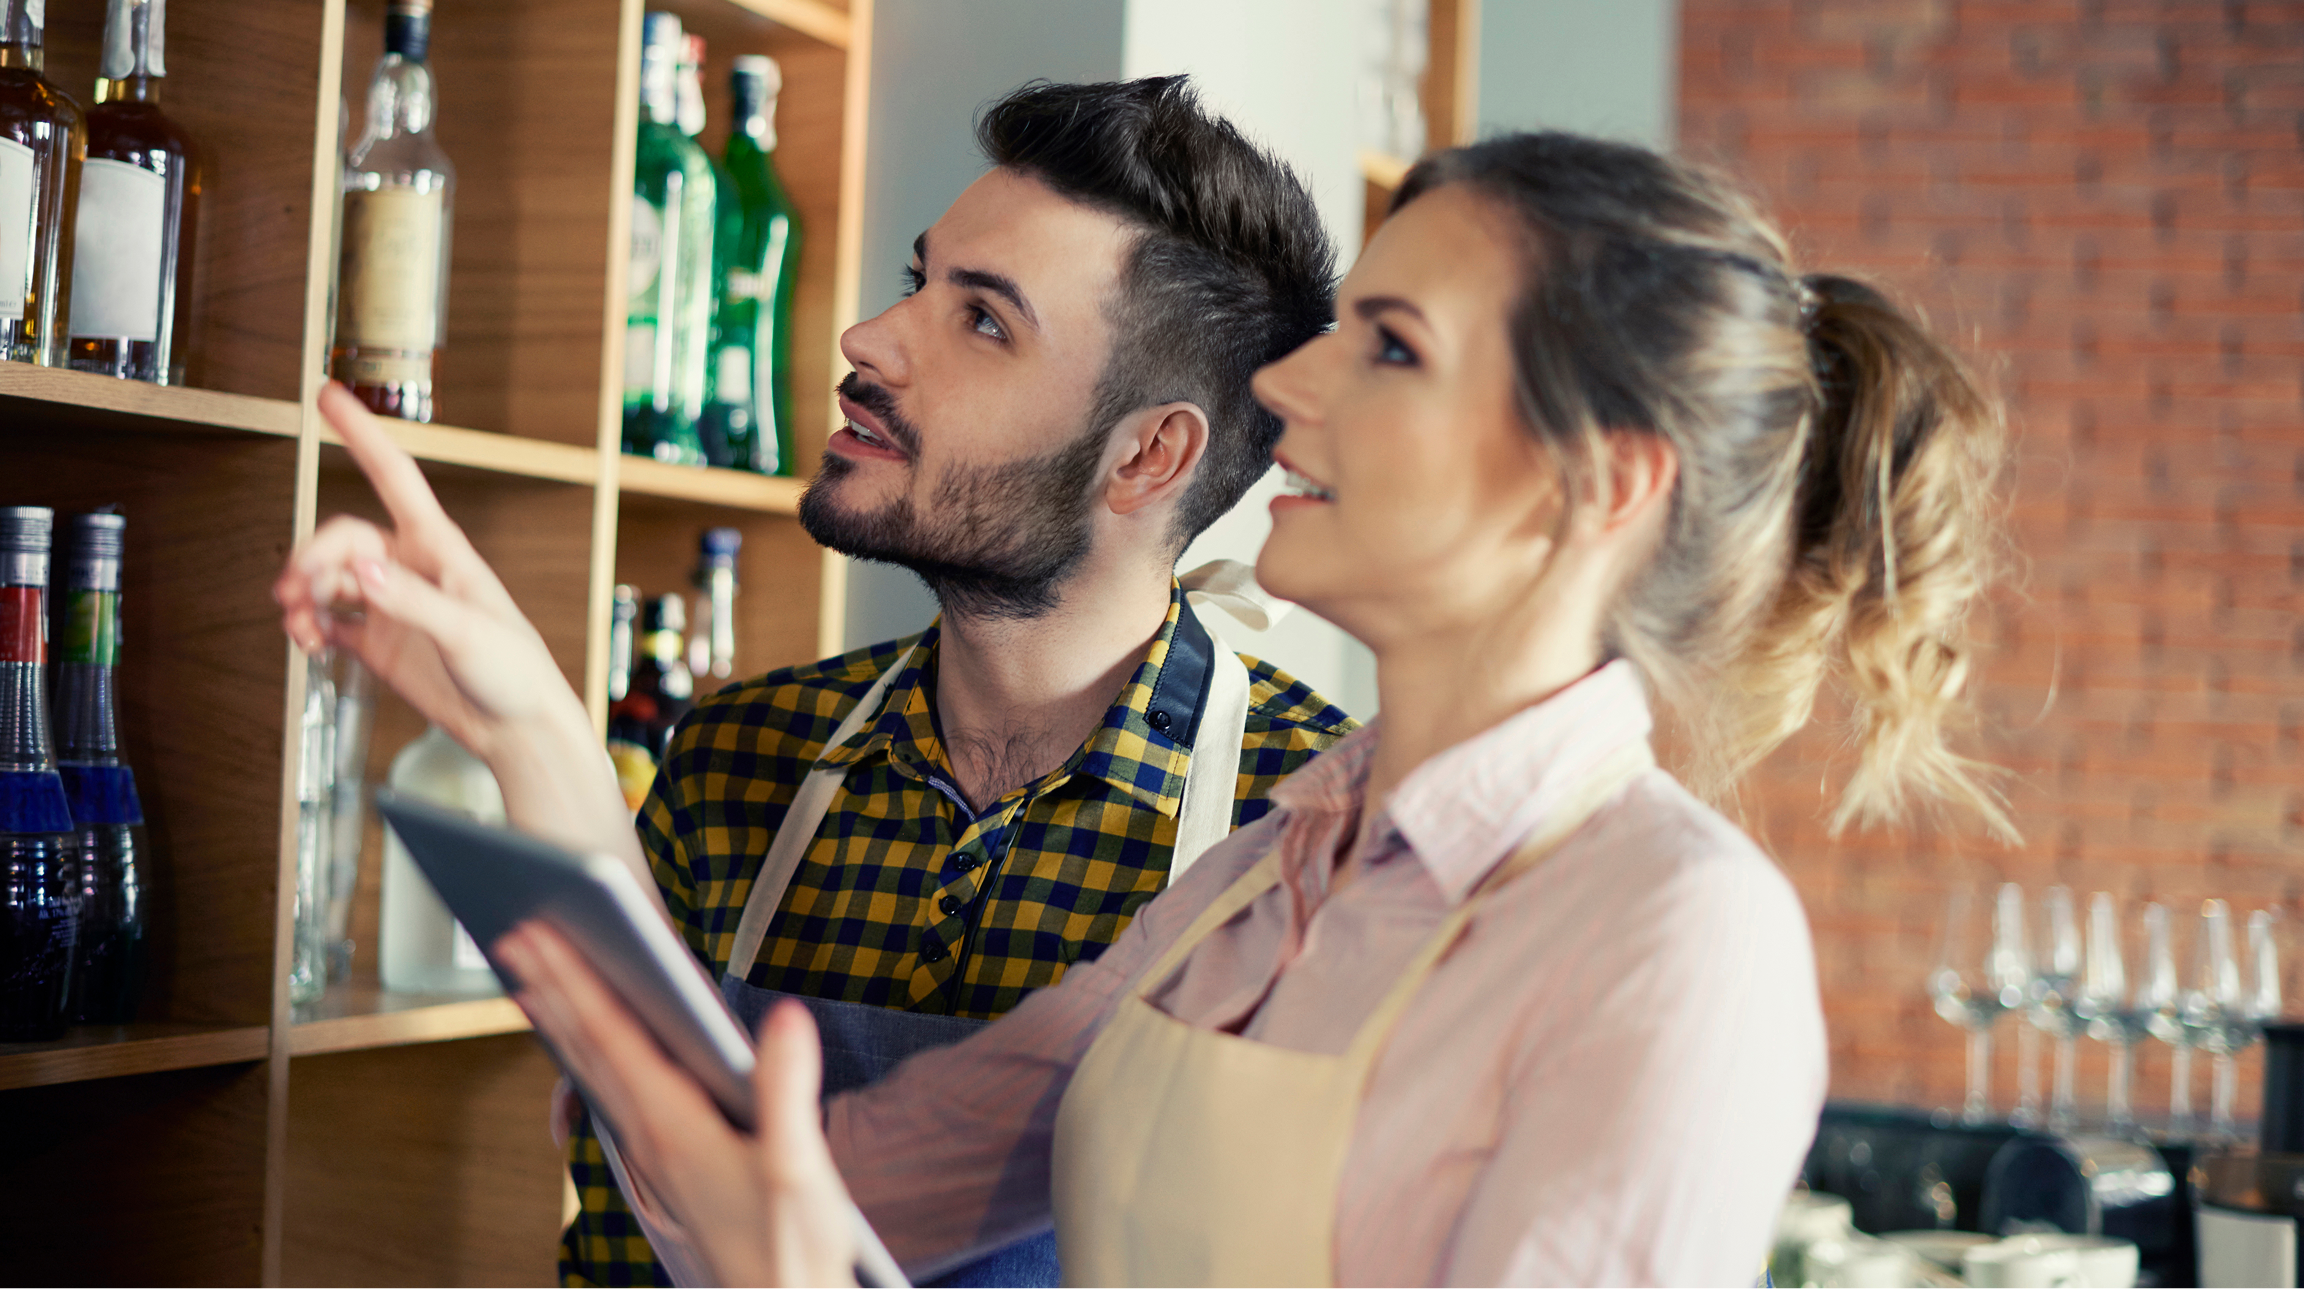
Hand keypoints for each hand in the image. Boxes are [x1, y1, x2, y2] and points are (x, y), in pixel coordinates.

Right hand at [273, 383, 579, 755]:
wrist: (516, 728)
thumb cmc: (513, 671)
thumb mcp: (467, 631)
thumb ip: (411, 601)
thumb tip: (360, 573)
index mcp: (440, 548)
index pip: (394, 476)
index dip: (361, 434)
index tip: (328, 394)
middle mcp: (411, 568)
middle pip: (343, 539)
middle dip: (313, 558)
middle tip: (297, 590)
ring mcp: (392, 604)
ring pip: (328, 579)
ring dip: (303, 594)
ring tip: (298, 623)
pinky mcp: (379, 642)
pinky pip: (328, 620)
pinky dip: (309, 626)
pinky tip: (308, 641)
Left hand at [494, 923, 863, 1288]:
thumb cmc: (790, 1251)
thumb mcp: (798, 1171)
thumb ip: (786, 1092)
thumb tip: (784, 1015)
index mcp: (674, 1128)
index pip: (612, 1038)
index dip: (576, 980)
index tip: (541, 935)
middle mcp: (650, 1140)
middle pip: (586, 1050)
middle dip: (552, 988)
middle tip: (514, 935)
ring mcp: (651, 1158)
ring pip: (592, 1076)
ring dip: (560, 1023)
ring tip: (532, 983)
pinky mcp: (664, 1171)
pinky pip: (609, 1101)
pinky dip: (587, 1064)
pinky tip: (586, 1055)